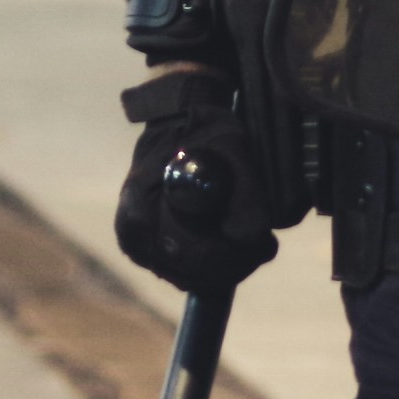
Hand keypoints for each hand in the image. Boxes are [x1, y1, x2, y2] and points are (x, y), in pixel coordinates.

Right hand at [115, 68, 276, 292]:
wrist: (178, 122)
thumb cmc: (206, 132)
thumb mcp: (235, 154)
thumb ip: (246, 197)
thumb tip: (254, 237)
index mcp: (143, 209)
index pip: (192, 255)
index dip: (235, 255)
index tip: (266, 244)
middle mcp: (132, 233)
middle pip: (189, 273)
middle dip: (234, 263)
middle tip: (266, 245)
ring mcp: (135, 244)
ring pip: (187, 276)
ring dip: (224, 266)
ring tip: (254, 242)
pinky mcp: (144, 248)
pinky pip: (182, 269)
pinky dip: (210, 262)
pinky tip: (230, 241)